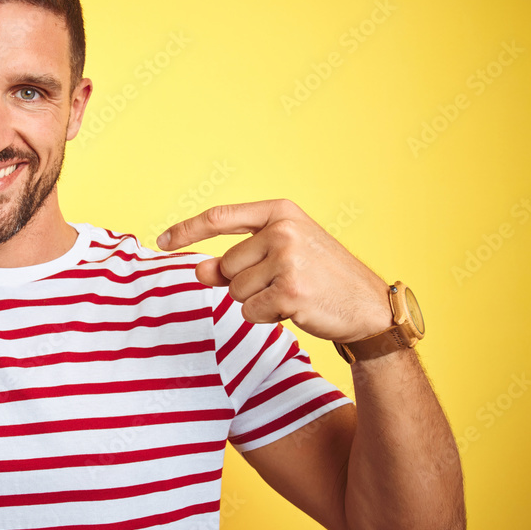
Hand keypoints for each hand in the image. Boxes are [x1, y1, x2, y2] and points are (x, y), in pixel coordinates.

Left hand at [157, 199, 390, 343]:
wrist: (368, 306)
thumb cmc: (321, 278)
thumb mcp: (280, 257)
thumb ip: (237, 261)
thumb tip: (198, 270)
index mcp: (281, 212)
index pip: (220, 217)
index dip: (186, 230)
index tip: (161, 242)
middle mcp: (283, 231)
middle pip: (226, 266)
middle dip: (244, 282)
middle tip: (283, 283)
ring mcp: (287, 260)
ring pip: (235, 291)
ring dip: (256, 301)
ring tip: (292, 294)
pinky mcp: (289, 291)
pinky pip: (249, 311)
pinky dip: (265, 317)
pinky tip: (295, 309)